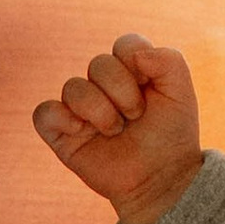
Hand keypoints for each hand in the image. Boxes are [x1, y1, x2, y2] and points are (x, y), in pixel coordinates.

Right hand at [34, 34, 204, 223]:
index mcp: (129, 71)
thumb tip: (134, 56)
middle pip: (99, 64)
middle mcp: (101, 86)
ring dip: (101, 111)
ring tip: (116, 131)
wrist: (161, 178)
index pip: (124, 45)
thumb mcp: (181, 93)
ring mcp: (79, 109)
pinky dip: (61, 118)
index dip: (138, 65)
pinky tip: (81, 131)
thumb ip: (169, 60)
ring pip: (73, 87)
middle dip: (124, 92)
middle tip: (136, 116)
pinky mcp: (61, 133)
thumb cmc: (170, 135)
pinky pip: (44, 113)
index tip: (151, 90)